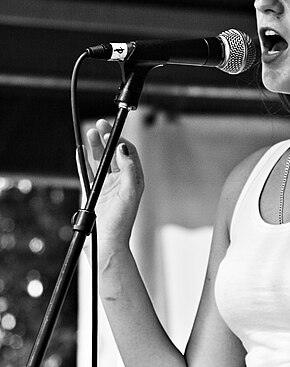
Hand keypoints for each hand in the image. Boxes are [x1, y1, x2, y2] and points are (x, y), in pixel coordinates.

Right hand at [86, 119, 143, 249]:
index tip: (112, 131)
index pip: (128, 153)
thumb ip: (128, 169)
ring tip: (89, 132)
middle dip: (107, 138)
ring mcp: (107, 186)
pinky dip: (83, 161)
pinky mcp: (94, 192)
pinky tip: (80, 150)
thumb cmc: (121, 221)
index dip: (120, 140)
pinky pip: (87, 172)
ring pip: (99, 160)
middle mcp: (121, 181)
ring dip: (95, 146)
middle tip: (100, 124)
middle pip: (113, 154)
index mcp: (133, 180)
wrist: (106, 242)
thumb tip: (123, 148)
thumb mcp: (130, 192)